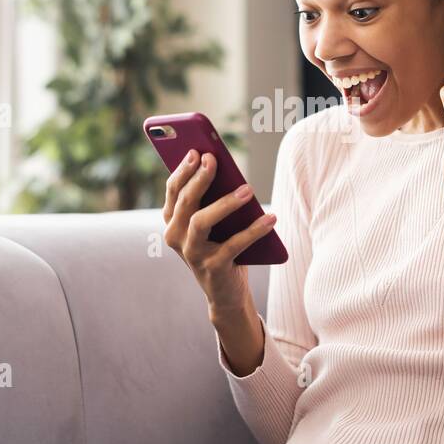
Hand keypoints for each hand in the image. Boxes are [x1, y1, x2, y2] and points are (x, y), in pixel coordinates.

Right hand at [162, 149, 277, 312]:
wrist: (226, 293)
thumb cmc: (221, 248)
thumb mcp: (214, 223)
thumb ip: (213, 199)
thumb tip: (227, 172)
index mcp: (172, 221)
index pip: (173, 190)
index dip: (183, 170)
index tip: (196, 150)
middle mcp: (175, 237)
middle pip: (185, 202)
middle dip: (199, 178)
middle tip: (213, 159)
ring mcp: (192, 254)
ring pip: (201, 222)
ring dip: (225, 203)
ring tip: (248, 189)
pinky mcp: (213, 268)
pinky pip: (234, 245)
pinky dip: (254, 230)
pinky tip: (271, 218)